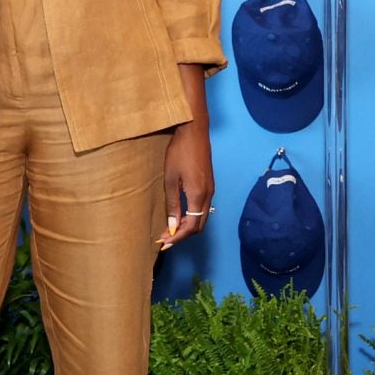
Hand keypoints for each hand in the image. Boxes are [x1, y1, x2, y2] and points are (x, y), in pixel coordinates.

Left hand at [157, 122, 213, 249]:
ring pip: (201, 217)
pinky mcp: (209, 184)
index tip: (164, 242)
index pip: (191, 226)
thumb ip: (172, 204)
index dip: (178, 237)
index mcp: (198, 195)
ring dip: (187, 226)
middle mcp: (208, 195)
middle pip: (199, 225)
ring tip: (170, 228)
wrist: (194, 131)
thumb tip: (172, 226)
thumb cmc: (179, 153)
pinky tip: (179, 214)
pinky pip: (202, 208)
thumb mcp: (170, 179)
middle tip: (165, 239)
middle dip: (183, 235)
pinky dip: (191, 216)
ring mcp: (210, 190)